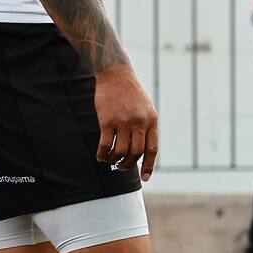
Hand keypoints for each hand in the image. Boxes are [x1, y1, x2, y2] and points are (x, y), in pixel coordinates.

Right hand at [94, 65, 158, 181]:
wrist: (116, 74)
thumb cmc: (131, 92)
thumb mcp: (146, 108)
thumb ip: (146, 126)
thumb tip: (142, 147)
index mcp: (151, 121)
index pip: (152, 149)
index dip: (148, 166)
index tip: (144, 178)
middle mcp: (139, 123)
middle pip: (135, 153)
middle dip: (128, 165)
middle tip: (121, 167)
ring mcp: (123, 122)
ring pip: (120, 151)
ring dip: (114, 161)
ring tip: (109, 162)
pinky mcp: (107, 121)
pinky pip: (105, 144)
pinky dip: (102, 154)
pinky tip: (100, 156)